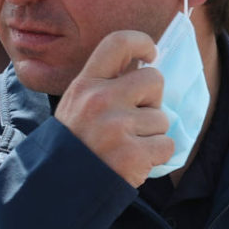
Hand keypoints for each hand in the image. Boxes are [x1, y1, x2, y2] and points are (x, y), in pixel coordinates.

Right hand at [55, 30, 173, 186]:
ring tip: (126, 144)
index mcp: (85, 84)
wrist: (62, 186)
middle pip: (154, 79)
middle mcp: (100, 100)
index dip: (142, 42)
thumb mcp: (77, 104)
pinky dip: (156, 154)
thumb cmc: (76, 141)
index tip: (150, 54)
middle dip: (153, 99)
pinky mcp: (133, 154)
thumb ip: (105, 84)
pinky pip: (166, 144)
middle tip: (135, 117)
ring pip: (162, 118)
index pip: (119, 43)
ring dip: (151, 132)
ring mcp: (117, 127)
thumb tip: (144, 64)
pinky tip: (133, 159)